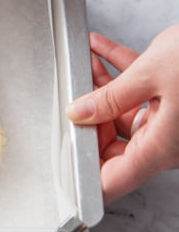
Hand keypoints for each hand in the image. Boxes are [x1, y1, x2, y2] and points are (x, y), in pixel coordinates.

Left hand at [66, 27, 178, 202]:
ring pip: (124, 114)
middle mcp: (166, 143)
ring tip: (85, 61)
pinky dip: (121, 73)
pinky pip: (142, 94)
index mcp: (159, 149)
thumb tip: (79, 112)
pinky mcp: (177, 103)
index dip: (83, 172)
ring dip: (102, 88)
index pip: (111, 181)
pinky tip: (102, 49)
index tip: (63, 153)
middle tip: (72, 96)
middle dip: (88, 119)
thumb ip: (110, 96)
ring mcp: (172, 123)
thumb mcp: (150, 74)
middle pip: (112, 145)